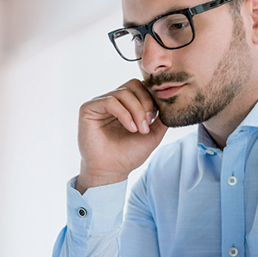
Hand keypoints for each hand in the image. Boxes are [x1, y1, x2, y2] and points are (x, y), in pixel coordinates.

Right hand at [77, 79, 167, 193]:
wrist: (111, 171)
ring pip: (123, 92)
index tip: (155, 118)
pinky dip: (124, 114)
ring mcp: (99, 104)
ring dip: (136, 110)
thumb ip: (160, 118)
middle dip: (145, 102)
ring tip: (139, 129)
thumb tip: (169, 104)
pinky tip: (130, 128)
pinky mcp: (88, 109)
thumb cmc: (128, 155)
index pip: (140, 87)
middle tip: (148, 123)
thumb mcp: (152, 135)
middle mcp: (111, 101)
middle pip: (133, 85)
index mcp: (124, 105)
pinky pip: (110, 101)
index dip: (151, 98)